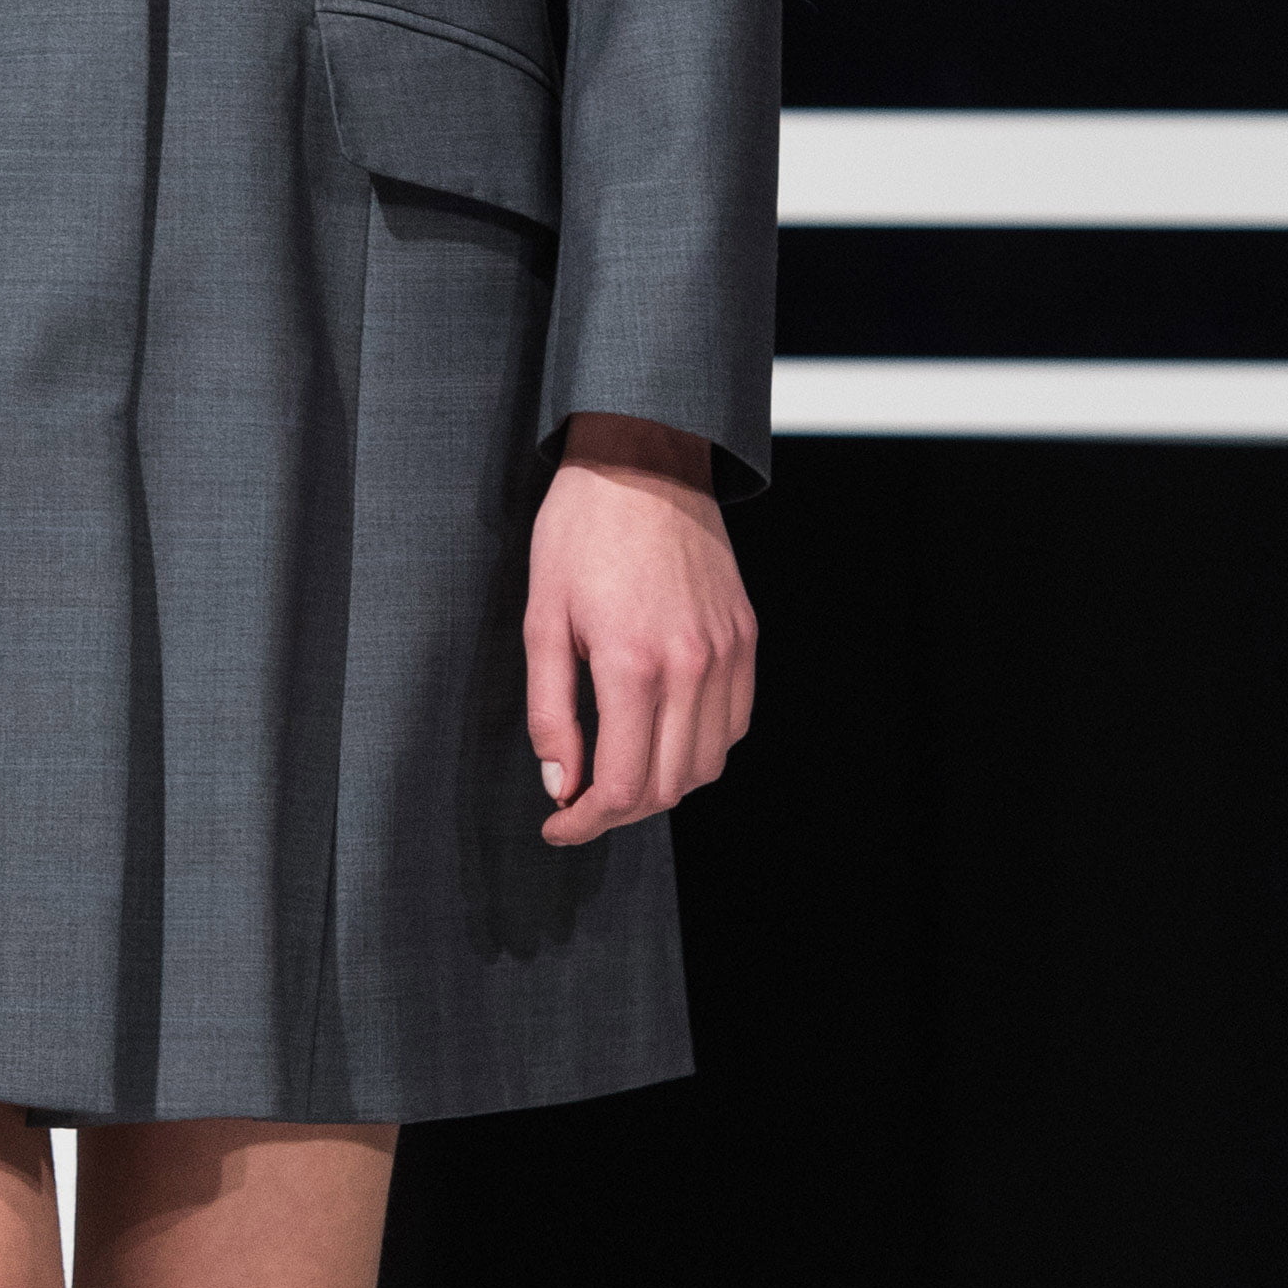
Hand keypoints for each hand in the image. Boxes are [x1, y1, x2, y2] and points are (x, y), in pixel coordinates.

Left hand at [524, 416, 755, 849]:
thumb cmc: (580, 533)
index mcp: (633, 664)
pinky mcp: (745, 637)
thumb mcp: (542, 620)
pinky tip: (663, 736)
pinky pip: (734, 723)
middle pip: (668, 786)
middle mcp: (692, 666)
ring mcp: (727, 653)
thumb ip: (550, 711)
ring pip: (707, 764)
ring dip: (663, 786)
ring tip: (620, 772)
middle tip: (580, 804)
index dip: (585, 822)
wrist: (643, 461)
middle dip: (620, 812)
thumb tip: (560, 782)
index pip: (622, 786)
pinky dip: (701, 749)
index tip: (557, 825)